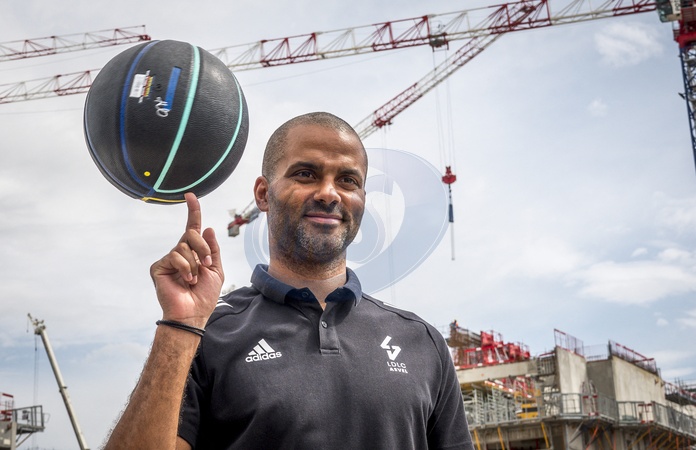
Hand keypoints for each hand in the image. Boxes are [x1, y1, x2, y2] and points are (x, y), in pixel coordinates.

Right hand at [150, 193, 223, 328]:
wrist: (193, 313)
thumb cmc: (205, 295)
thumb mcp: (216, 270)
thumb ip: (212, 249)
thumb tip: (207, 227)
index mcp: (194, 253)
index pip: (192, 228)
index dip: (193, 211)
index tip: (190, 196)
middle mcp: (180, 253)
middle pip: (191, 234)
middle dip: (203, 248)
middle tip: (206, 265)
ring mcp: (168, 260)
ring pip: (184, 246)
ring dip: (195, 263)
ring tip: (194, 279)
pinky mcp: (159, 267)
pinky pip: (175, 256)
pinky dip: (185, 268)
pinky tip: (186, 280)